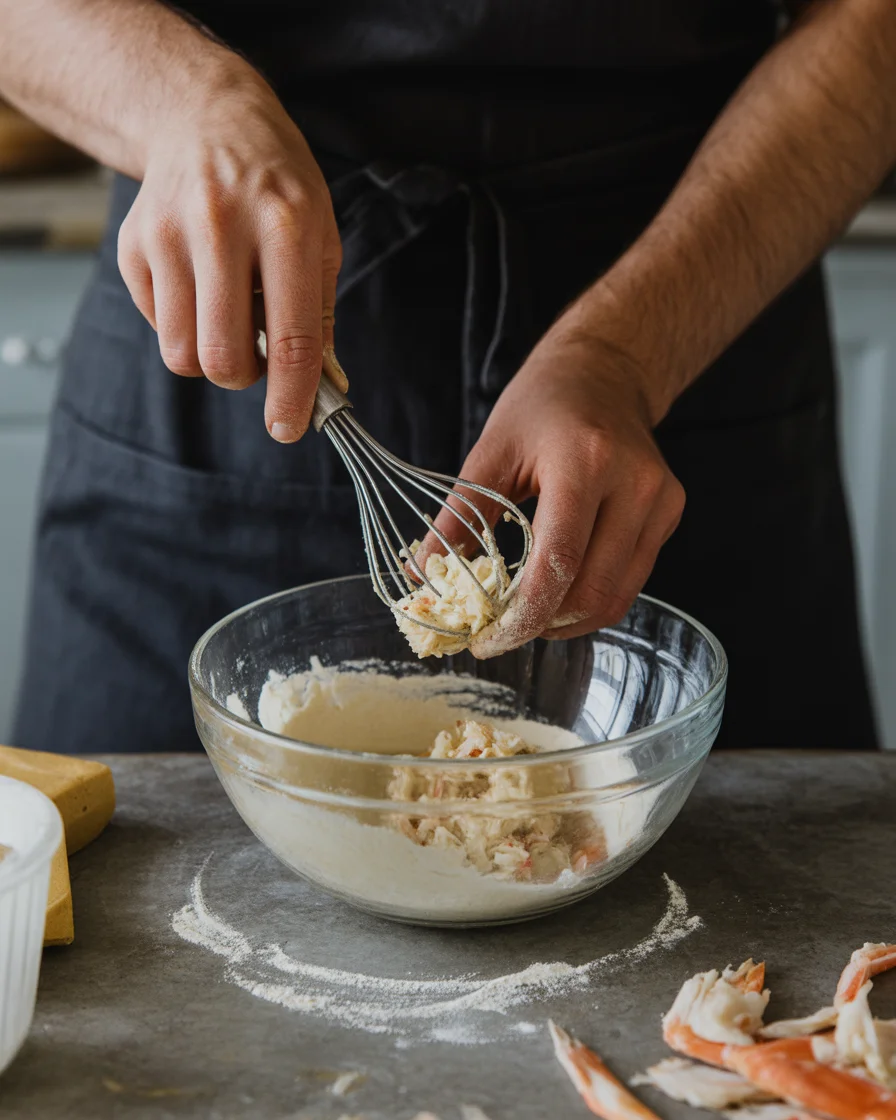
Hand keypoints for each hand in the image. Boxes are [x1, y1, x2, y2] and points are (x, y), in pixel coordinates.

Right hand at [117, 67, 344, 440]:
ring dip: (209, 355)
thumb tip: (325, 387)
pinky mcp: (133, 244)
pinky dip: (181, 324)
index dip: (291, 396)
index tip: (289, 429)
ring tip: (228, 316)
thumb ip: (321, 313)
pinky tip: (198, 284)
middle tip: (256, 356)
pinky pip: (156, 326)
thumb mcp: (320, 234)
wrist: (205, 117)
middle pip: (223, 357)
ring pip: (181, 353)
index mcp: (286, 226)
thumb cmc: (277, 185)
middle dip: (243, 378)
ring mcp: (169, 234)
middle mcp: (222, 227)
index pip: (290, 338)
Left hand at [429, 323, 685, 656]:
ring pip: (617, 596)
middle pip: (592, 590)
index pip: (559, 561)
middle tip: (502, 634)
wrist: (604, 372)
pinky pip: (630, 581)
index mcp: (584, 461)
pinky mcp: (670, 514)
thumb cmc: (542, 405)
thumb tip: (423, 577)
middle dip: (543, 626)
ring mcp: (660, 501)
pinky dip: (591, 600)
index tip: (489, 641)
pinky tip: (559, 594)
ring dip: (569, 621)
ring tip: (528, 618)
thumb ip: (459, 517)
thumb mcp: (490, 451)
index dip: (524, 616)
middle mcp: (633, 483)